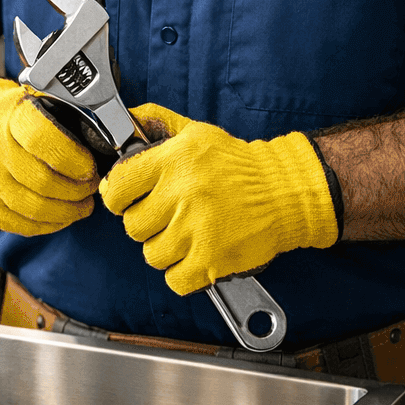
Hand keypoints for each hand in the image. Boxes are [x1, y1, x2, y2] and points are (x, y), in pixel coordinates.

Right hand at [0, 79, 98, 235]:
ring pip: (33, 208)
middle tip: (91, 188)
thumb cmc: (22, 121)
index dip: (73, 159)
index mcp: (12, 117)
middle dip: (76, 190)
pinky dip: (48, 225)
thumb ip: (71, 119)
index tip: (91, 168)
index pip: (41, 139)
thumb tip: (106, 144)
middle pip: (41, 181)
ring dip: (67, 212)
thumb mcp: (44, 104)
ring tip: (82, 205)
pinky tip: (61, 216)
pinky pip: (21, 225)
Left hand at [100, 104, 339, 294]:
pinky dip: (182, 273)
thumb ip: (156, 124)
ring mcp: (199, 229)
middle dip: (147, 224)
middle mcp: (184, 194)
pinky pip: (174, 280)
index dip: (119, 197)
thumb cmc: (236, 164)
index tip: (129, 200)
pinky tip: (196, 255)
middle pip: (133, 226)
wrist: (287, 191)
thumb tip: (122, 124)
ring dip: (165, 249)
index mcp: (174, 160)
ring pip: (151, 254)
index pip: (117, 187)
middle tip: (168, 216)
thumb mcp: (195, 132)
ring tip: (186, 234)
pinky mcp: (214, 260)